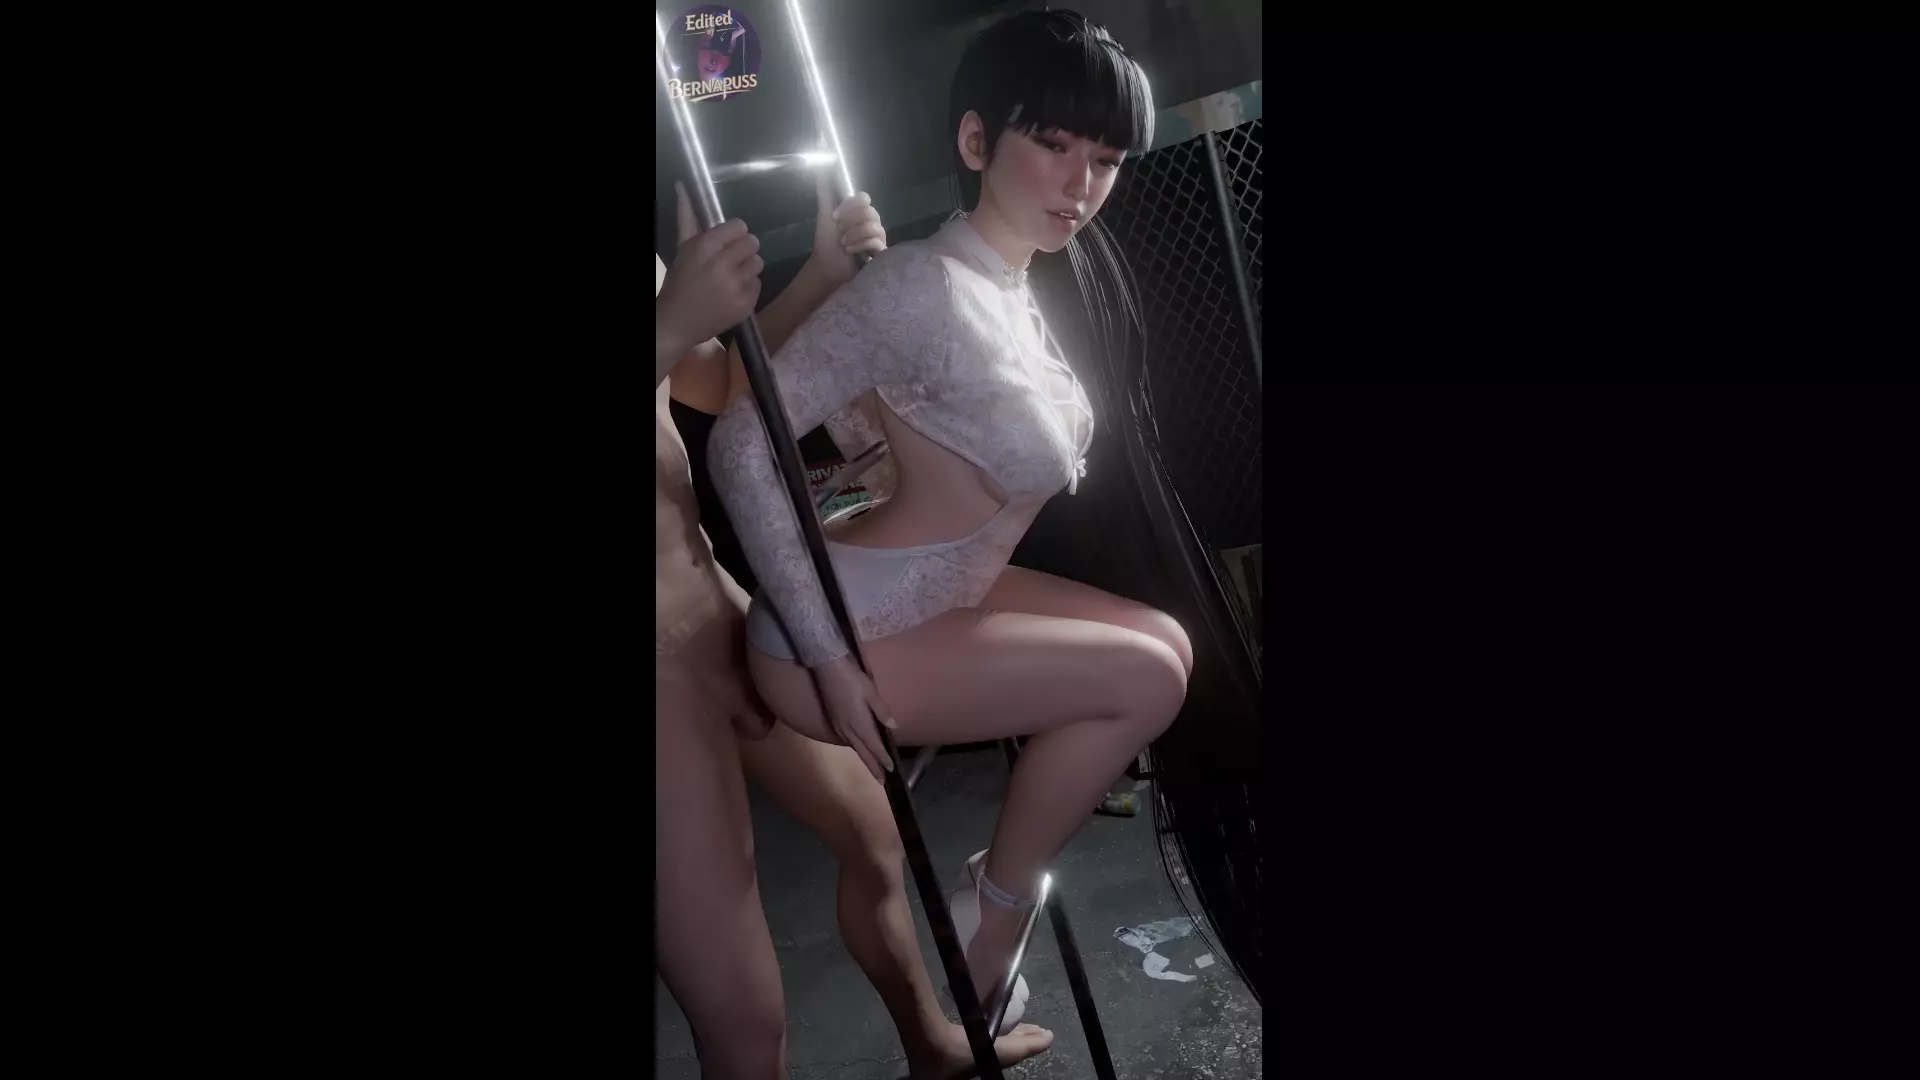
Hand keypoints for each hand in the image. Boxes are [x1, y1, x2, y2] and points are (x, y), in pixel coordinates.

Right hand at [658, 181, 763, 355]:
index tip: (728, 240)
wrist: (677, 324)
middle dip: (743, 249)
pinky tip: (732, 293)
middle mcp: (721, 266)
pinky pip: (758, 284)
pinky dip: (748, 287)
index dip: (735, 232)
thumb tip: (682, 185)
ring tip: (732, 276)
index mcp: (704, 248)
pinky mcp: (745, 305)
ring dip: (747, 267)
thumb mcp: (682, 249)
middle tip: (731, 259)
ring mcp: (735, 287)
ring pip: (758, 263)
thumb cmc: (678, 283)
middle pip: (752, 242)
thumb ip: (687, 217)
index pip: (739, 226)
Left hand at [809, 168, 886, 287]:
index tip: (835, 216)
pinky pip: (877, 242)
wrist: (826, 268)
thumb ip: (825, 191)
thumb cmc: (826, 243)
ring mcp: (877, 238)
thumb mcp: (824, 214)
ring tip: (844, 244)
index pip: (864, 198)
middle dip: (851, 222)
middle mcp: (870, 222)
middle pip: (870, 212)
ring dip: (854, 235)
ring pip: (874, 227)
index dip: (851, 206)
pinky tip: (851, 251)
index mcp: (858, 212)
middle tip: (840, 232)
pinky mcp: (881, 253)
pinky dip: (860, 245)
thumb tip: (821, 166)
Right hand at [812, 656, 896, 781]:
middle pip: (863, 753)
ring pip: (854, 748)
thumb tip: (893, 727)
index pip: (874, 747)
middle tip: (882, 781)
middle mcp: (848, 730)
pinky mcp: (834, 721)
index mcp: (860, 724)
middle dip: (873, 767)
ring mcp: (839, 726)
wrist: (827, 670)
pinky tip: (858, 747)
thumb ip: (881, 711)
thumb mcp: (871, 693)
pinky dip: (855, 748)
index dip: (883, 759)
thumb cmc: (853, 680)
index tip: (891, 770)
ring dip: (864, 759)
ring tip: (873, 768)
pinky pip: (846, 740)